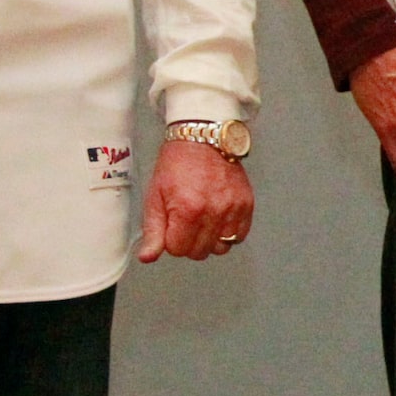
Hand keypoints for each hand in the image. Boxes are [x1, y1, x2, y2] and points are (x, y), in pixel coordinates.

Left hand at [136, 138, 254, 262]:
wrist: (204, 139)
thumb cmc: (178, 164)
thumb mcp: (155, 196)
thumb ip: (153, 230)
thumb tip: (148, 257)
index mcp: (188, 210)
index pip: (178, 250)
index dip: (171, 240)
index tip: (172, 226)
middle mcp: (213, 211)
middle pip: (199, 252)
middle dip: (189, 242)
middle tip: (186, 222)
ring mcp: (233, 209)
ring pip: (220, 248)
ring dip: (210, 240)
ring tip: (203, 221)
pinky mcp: (246, 205)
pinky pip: (239, 236)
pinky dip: (228, 234)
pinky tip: (218, 219)